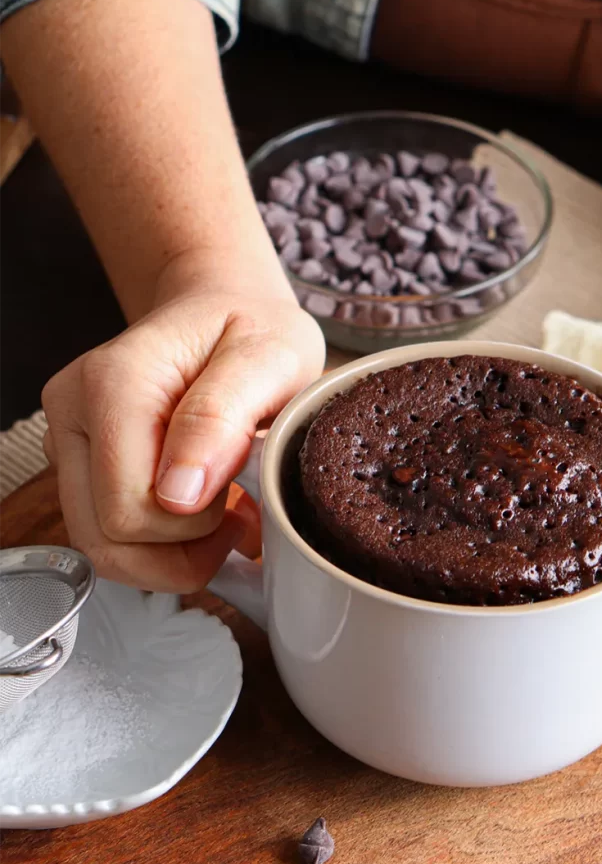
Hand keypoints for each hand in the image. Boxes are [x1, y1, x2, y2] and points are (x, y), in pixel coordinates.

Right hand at [42, 283, 323, 591]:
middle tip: (239, 515)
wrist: (226, 307)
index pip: (131, 508)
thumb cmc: (253, 329)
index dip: (197, 527)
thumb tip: (180, 495)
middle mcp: (74, 412)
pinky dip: (160, 545)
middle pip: (108, 538)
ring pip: (102, 548)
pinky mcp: (81, 463)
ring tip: (225, 516)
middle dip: (183, 550)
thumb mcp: (269, 359)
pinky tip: (203, 515)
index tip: (245, 494)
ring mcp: (70, 440)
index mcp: (114, 383)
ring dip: (172, 555)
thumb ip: (222, 418)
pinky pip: (109, 535)